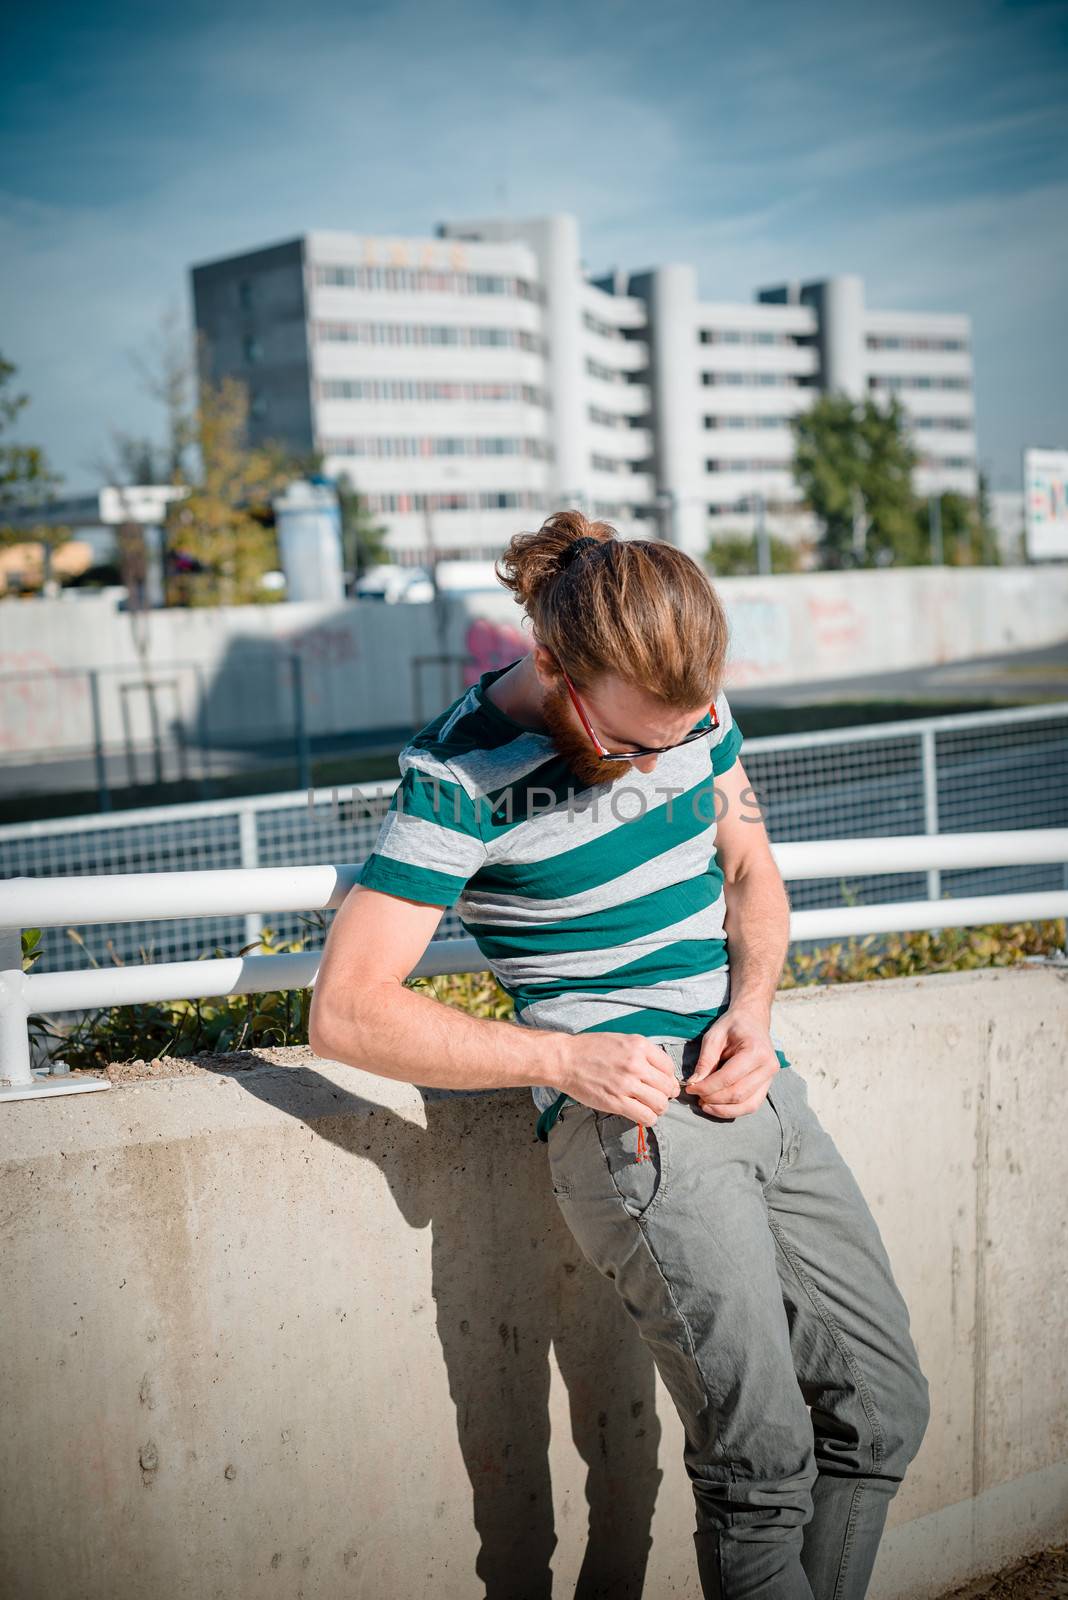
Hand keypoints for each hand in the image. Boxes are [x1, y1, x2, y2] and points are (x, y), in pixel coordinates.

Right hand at [558, 1034, 680, 1125]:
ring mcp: (627, 1084)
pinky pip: (646, 1116)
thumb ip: (641, 1053)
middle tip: (656, 1096)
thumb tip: (659, 1072)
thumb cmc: (590, 1049)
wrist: (565, 1060)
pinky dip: (648, 1118)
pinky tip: (640, 1114)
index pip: (669, 1067)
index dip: (667, 1078)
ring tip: (648, 1106)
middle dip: (665, 1094)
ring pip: (660, 1104)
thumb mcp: (621, 1040)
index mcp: (639, 1046)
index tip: (661, 1083)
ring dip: (657, 1108)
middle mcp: (636, 1064)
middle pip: (668, 1087)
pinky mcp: (617, 1102)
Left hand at [683, 1007, 779, 1118]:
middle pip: (738, 1094)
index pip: (728, 1078)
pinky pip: (751, 1105)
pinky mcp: (767, 1086)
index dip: (707, 1087)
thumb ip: (705, 1060)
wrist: (753, 1020)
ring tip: (704, 1105)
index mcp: (756, 1051)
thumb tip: (694, 1083)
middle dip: (713, 1099)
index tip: (690, 1088)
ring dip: (723, 1110)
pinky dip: (734, 1110)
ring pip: (747, 1105)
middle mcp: (768, 1067)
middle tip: (696, 1096)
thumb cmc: (733, 1026)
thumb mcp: (714, 1036)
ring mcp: (770, 1078)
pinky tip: (717, 1107)